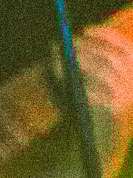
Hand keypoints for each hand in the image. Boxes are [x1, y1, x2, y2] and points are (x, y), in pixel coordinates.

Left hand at [76, 22, 132, 177]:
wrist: (94, 147)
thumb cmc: (82, 113)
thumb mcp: (71, 86)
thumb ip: (62, 66)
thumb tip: (52, 45)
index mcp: (129, 76)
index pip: (125, 47)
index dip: (106, 36)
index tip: (84, 30)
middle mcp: (132, 85)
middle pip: (110, 57)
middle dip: (87, 48)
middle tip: (68, 45)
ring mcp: (126, 98)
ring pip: (103, 72)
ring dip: (81, 64)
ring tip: (61, 64)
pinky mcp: (115, 111)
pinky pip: (97, 92)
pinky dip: (81, 84)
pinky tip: (68, 83)